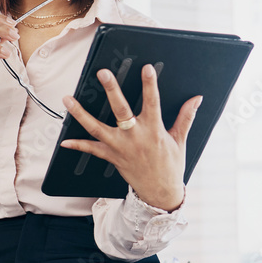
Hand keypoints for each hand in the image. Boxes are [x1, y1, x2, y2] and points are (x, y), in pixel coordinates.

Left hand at [60, 64, 202, 211]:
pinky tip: (65, 141)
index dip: (150, 84)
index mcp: (154, 130)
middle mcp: (135, 137)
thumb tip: (196, 99)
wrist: (160, 193)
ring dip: (81, 114)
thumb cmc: (170, 166)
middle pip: (121, 111)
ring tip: (69, 100)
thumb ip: (186, 117)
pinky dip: (78, 145)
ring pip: (98, 128)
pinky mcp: (112, 157)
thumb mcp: (181, 140)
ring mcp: (121, 147)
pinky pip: (92, 150)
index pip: (153, 102)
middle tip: (103, 74)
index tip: (147, 68)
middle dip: (112, 91)